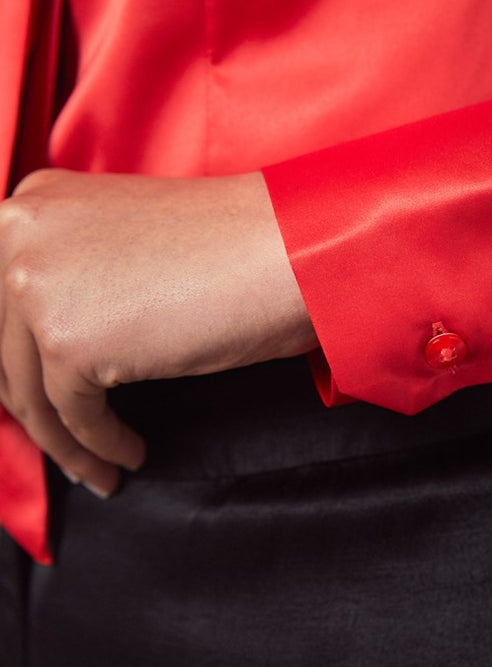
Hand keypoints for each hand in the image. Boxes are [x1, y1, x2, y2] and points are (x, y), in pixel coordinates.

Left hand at [0, 169, 316, 495]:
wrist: (288, 249)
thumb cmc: (233, 246)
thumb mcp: (127, 244)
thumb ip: (77, 274)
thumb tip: (52, 345)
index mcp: (35, 200)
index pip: (3, 304)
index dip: (25, 362)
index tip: (48, 399)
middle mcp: (17, 232)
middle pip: (8, 350)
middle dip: (41, 409)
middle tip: (72, 443)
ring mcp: (35, 284)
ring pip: (31, 392)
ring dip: (67, 441)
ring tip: (102, 465)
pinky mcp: (67, 340)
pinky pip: (71, 417)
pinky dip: (99, 446)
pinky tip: (128, 454)